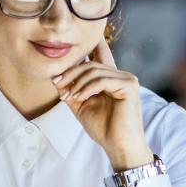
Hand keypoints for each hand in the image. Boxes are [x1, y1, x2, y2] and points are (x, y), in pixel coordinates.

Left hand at [52, 39, 153, 171]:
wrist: (119, 146)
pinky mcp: (129, 86)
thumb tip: (56, 78)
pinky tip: (79, 97)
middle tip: (57, 83)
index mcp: (111, 80)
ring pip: (95, 70)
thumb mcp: (81, 106)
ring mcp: (127, 80)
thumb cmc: (104, 129)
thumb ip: (71, 91)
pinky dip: (87, 88)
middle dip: (71, 72)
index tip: (74, 41)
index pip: (101, 55)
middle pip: (91, 64)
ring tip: (68, 96)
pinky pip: (102, 80)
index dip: (91, 45)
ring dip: (76, 82)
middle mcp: (121, 76)